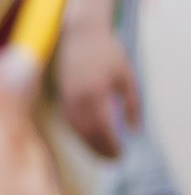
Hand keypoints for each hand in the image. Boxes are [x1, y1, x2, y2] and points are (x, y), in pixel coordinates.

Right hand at [56, 20, 138, 158]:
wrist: (79, 33)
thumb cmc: (107, 52)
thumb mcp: (127, 77)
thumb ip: (132, 104)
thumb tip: (134, 130)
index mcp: (96, 94)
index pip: (103, 129)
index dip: (111, 145)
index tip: (121, 155)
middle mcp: (77, 98)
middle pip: (87, 133)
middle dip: (99, 149)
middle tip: (112, 161)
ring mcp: (65, 97)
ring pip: (75, 129)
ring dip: (87, 144)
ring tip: (100, 154)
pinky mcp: (60, 95)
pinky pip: (68, 121)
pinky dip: (78, 133)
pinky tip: (87, 138)